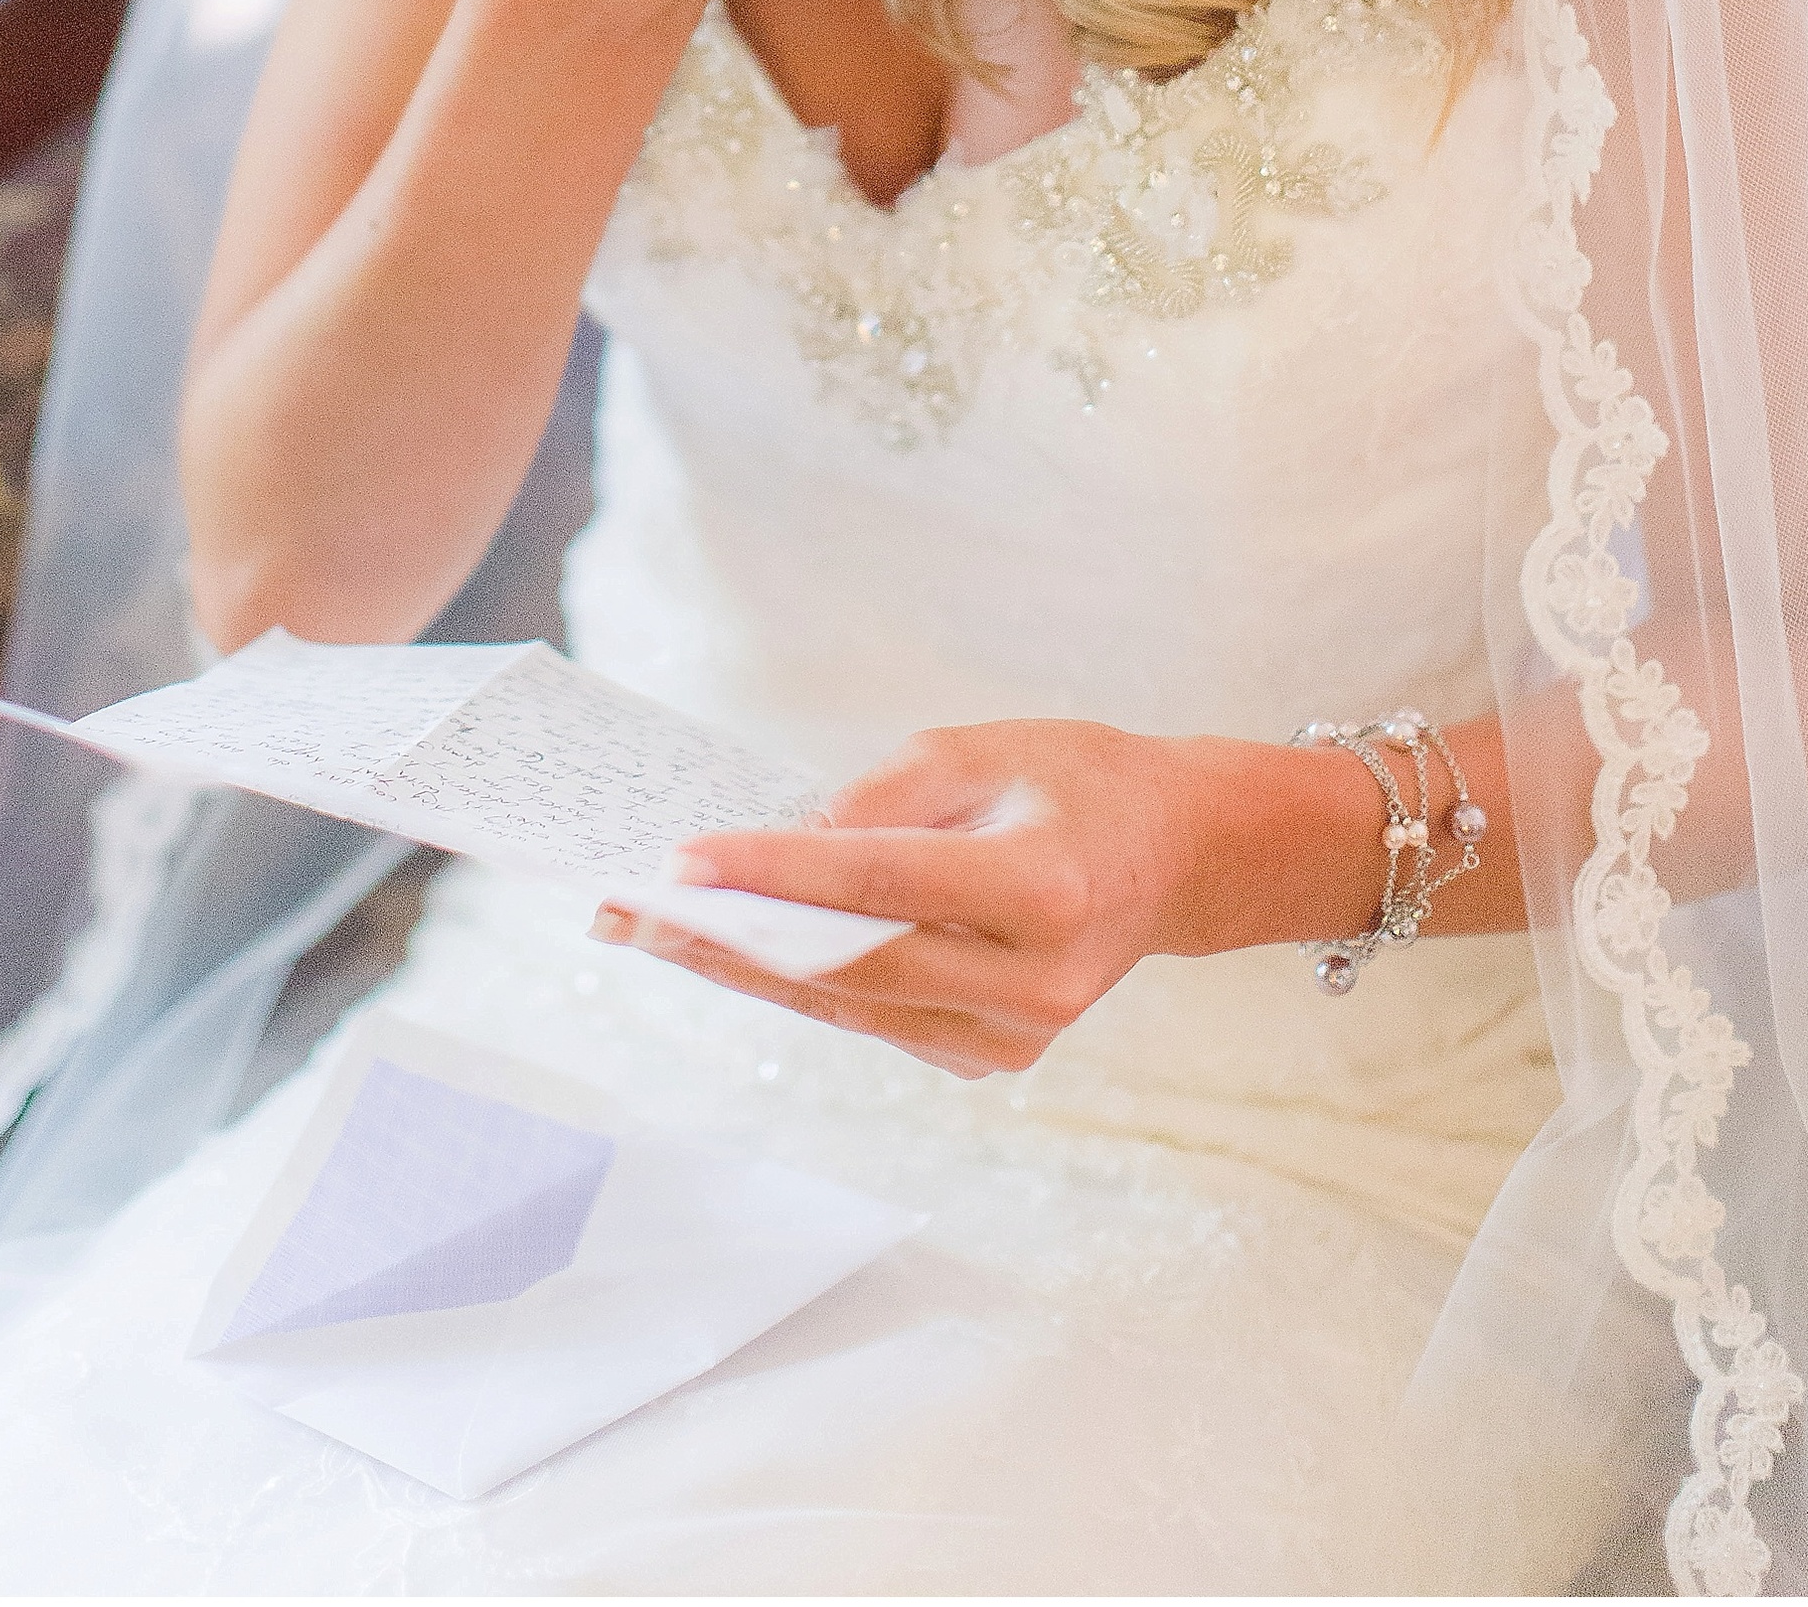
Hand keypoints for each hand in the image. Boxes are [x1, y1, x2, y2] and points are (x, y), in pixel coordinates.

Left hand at [587, 720, 1393, 1078]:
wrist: (1178, 858)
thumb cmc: (1081, 780)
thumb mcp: (987, 748)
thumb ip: (882, 798)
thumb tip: (781, 848)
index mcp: (1042, 889)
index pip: (879, 884)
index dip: (775, 873)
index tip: (683, 856)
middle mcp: (1033, 981)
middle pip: (848, 970)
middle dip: (729, 941)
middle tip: (629, 911)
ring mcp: (1016, 1036)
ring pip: (849, 1008)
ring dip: (745, 971)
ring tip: (651, 930)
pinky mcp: (994, 1059)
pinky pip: (876, 1019)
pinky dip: (803, 986)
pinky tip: (731, 951)